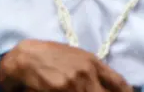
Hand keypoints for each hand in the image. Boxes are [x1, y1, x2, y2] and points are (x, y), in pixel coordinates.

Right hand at [0, 40, 131, 91]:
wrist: (24, 57)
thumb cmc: (49, 55)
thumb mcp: (76, 57)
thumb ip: (93, 70)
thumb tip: (108, 85)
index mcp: (92, 62)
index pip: (119, 84)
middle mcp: (86, 73)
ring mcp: (73, 84)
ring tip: (79, 91)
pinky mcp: (60, 91)